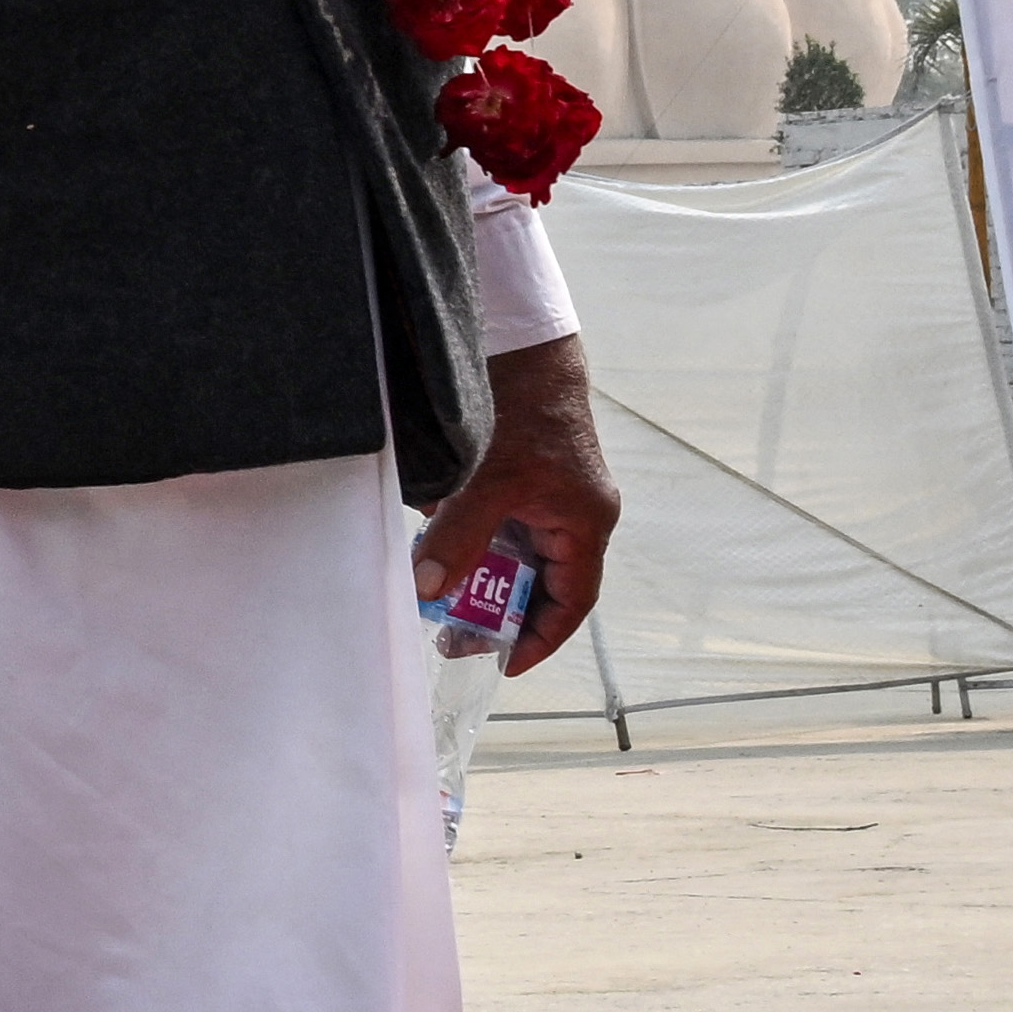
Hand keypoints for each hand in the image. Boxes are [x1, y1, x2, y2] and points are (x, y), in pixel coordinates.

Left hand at [412, 337, 616, 674]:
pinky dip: (467, 540)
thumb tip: (428, 588)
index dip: (541, 638)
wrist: (520, 348)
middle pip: (538, 584)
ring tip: (433, 596)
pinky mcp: (520, 481)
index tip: (504, 663)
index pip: (571, 602)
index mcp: (584, 524)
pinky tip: (432, 545)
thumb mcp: (489, 482)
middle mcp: (572, 517)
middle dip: (497, 612)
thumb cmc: (524, 410)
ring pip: (511, 556)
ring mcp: (546, 499)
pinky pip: (495, 526)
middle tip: (451, 634)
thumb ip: (458, 538)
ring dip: (476, 576)